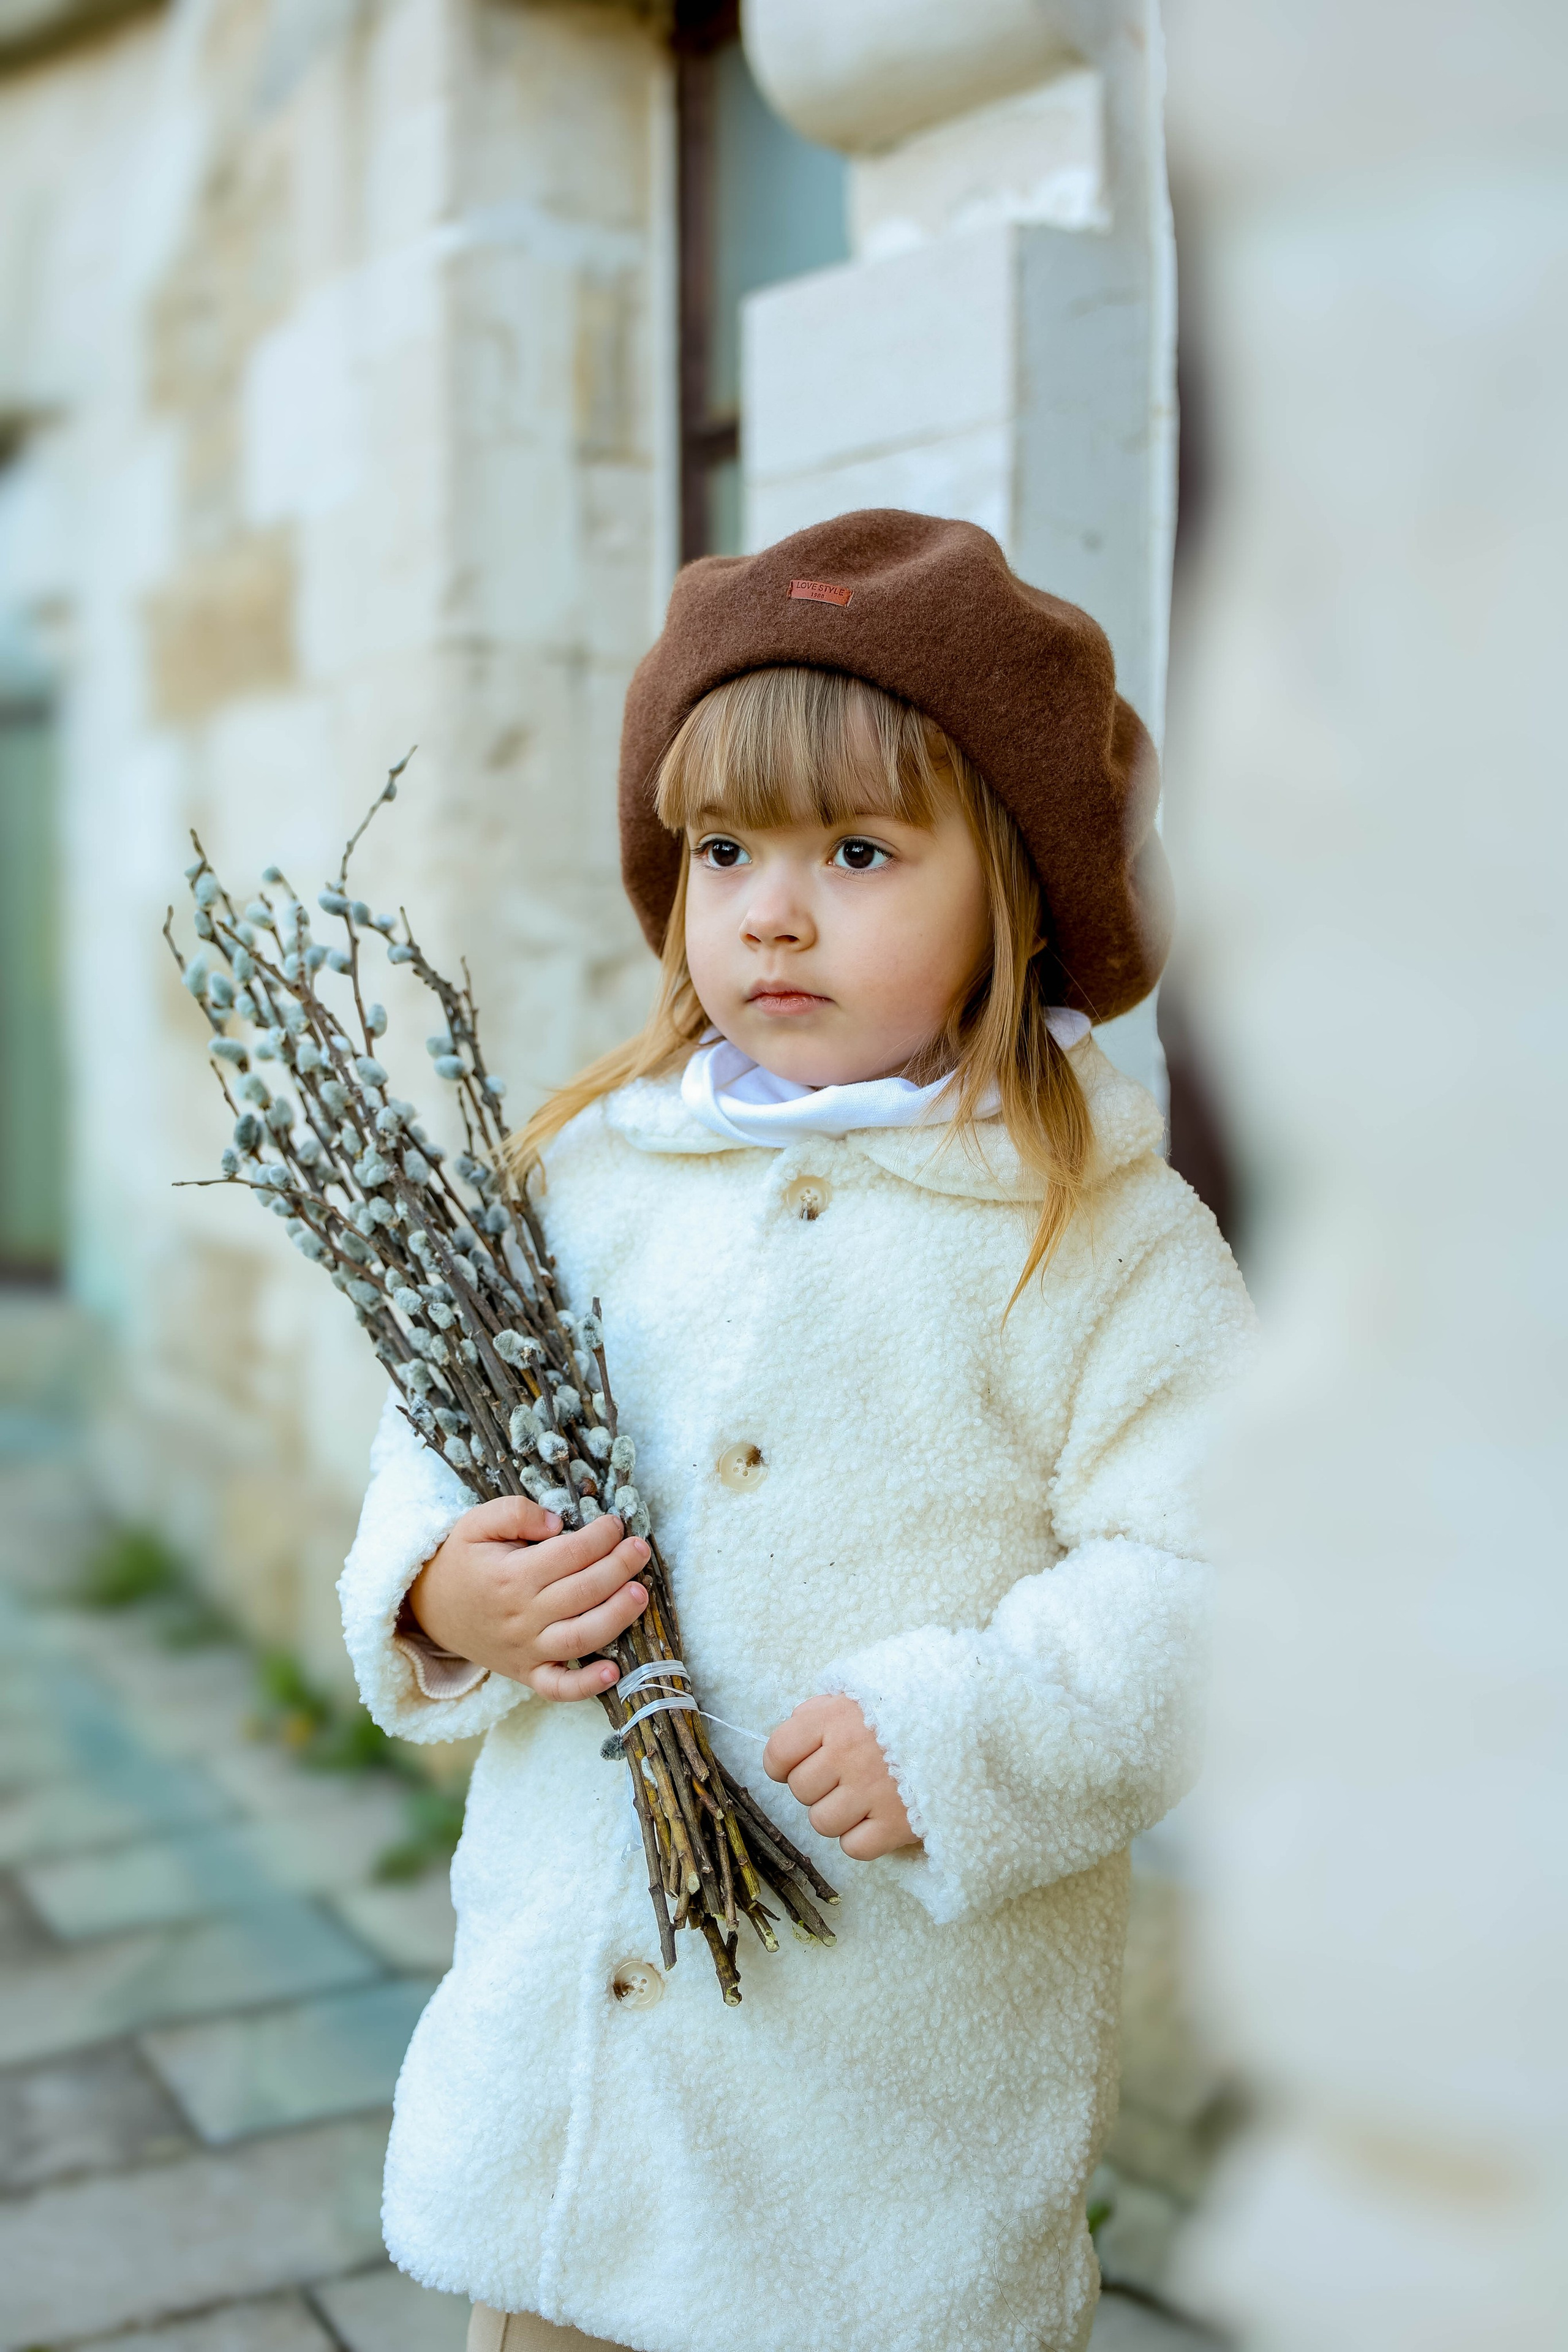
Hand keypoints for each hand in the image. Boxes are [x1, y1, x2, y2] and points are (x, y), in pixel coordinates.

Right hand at [407, 1497, 649, 1700]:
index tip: (616, 1524)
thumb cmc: (462, 1561)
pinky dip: (586, 1687)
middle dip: (619, 1568)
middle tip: (640, 1550)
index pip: (569, 1554)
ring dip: (616, 1617)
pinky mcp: (526, 1673)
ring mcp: (525, 1649)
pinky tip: (614, 1671)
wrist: (430, 1608)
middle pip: (582, 1593)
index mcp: (510, 1576)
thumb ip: (515, 1512)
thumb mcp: (476, 1523)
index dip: (600, 1536)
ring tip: (640, 1594)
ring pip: (580, 1639)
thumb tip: (557, 1522)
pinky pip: (558, 1688)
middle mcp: (521, 1616)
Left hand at [764, 1694, 918, 1860]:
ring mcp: (872, 1791)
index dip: (782, 1764)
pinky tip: (879, 1817)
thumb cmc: (909, 1707)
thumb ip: (821, 1711)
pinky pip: (853, 1848)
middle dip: (816, 1786)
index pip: (778, 1752)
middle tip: (843, 1776)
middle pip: (800, 1790)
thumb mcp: (862, 1693)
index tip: (797, 1764)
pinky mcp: (897, 1824)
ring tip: (863, 1797)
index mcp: (833, 1717)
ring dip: (837, 1814)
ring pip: (822, 1822)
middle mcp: (847, 1754)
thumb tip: (792, 1739)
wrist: (973, 1720)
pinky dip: (862, 1839)